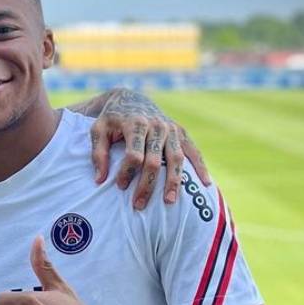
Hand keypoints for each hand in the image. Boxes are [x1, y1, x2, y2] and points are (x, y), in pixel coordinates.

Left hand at [88, 89, 210, 208]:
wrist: (131, 99)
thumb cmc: (112, 119)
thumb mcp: (98, 130)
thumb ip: (98, 153)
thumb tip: (100, 179)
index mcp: (135, 123)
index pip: (134, 154)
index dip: (127, 172)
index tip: (120, 187)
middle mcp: (157, 126)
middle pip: (155, 161)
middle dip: (147, 185)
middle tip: (139, 205)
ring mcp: (172, 129)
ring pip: (176, 159)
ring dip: (173, 182)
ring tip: (169, 202)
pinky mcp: (181, 132)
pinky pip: (193, 151)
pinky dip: (201, 167)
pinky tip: (205, 184)